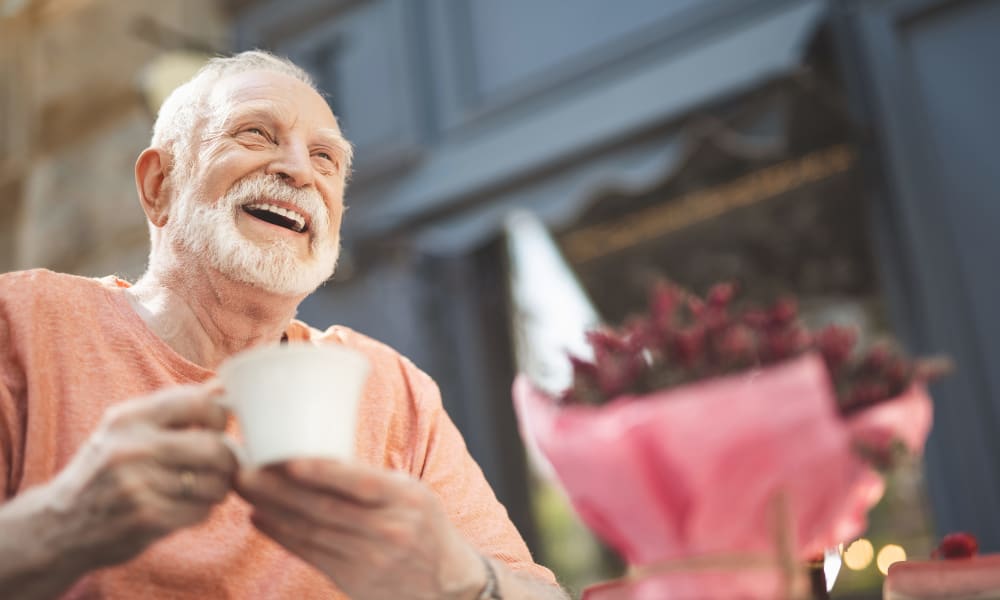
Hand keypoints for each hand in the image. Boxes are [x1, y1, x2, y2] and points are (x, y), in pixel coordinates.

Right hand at [43, 383, 237, 569]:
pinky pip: (201, 511)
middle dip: (227, 460)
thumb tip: (222, 386)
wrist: (59, 525)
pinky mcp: (146, 518)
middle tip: (220, 467)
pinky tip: (183, 508)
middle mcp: (132, 448)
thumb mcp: (127, 430)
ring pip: (214, 483)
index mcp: (129, 418)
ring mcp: (138, 485)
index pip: (200, 403)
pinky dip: (201, 511)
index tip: (216, 430)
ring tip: (200, 488)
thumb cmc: (105, 470)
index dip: (220, 417)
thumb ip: (175, 409)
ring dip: (216, 489)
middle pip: (215, 447)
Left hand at [236, 459, 485, 599]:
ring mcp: (371, 560)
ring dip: (272, 510)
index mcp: (407, 500)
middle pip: (325, 508)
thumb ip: (372, 480)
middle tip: (245, 471)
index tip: (287, 459)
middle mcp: (390, 530)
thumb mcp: (413, 494)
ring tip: (245, 490)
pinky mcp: (354, 581)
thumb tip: (316, 455)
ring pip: (311, 531)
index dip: (323, 472)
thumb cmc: (424, 526)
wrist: (446, 584)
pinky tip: (261, 518)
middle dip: (279, 489)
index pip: (361, 483)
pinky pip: (311, 554)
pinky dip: (282, 535)